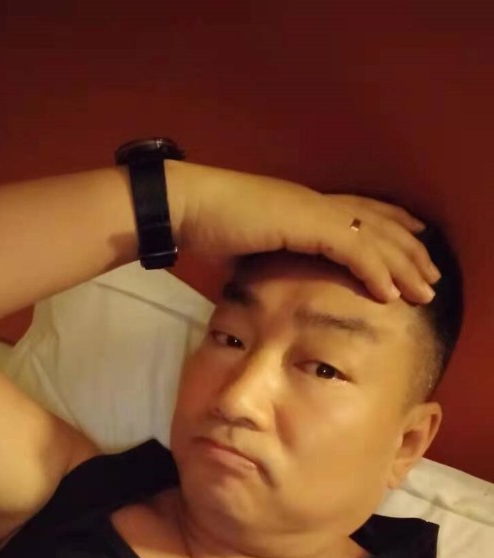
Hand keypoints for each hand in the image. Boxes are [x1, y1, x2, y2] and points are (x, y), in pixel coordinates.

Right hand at [171, 163, 439, 303]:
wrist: (186, 208)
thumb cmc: (206, 227)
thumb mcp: (247, 248)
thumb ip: (267, 262)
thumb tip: (265, 282)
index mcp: (303, 207)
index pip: (359, 214)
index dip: (390, 227)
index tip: (411, 243)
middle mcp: (315, 204)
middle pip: (378, 225)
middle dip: (409, 251)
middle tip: (431, 274)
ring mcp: (313, 211)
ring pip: (375, 238)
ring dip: (403, 266)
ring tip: (424, 290)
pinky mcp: (306, 223)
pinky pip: (353, 250)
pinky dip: (375, 272)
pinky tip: (389, 294)